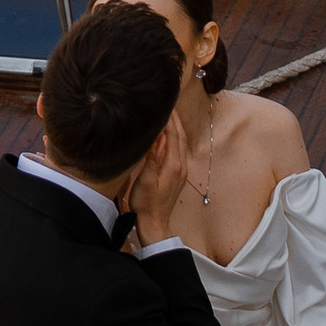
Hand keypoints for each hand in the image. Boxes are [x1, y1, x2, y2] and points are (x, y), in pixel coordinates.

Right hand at [126, 112, 189, 248]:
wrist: (155, 224)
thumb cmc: (146, 204)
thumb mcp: (145, 181)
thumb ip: (152, 158)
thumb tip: (157, 136)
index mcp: (173, 165)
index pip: (172, 135)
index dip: (168, 118)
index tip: (163, 103)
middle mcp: (180, 165)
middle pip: (179, 135)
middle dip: (174, 118)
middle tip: (167, 102)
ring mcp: (180, 170)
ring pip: (180, 142)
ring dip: (175, 126)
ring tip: (168, 113)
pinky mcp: (177, 174)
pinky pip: (178, 149)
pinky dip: (174, 137)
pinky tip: (167, 134)